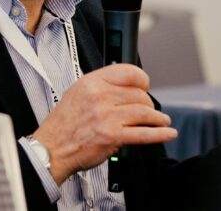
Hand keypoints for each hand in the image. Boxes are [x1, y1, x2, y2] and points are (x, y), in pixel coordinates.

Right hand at [33, 63, 176, 184]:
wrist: (52, 148)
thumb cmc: (64, 123)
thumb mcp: (78, 92)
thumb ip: (101, 85)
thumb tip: (125, 84)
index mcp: (92, 82)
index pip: (128, 72)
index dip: (142, 80)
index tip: (145, 86)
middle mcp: (100, 96)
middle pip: (140, 94)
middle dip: (148, 103)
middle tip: (148, 110)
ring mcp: (107, 117)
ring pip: (145, 112)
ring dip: (158, 118)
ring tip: (161, 121)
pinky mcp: (113, 137)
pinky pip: (144, 134)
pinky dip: (160, 133)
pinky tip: (168, 132)